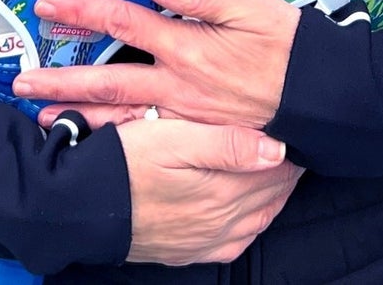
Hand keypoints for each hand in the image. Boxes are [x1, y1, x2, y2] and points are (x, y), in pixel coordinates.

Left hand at [13, 0, 300, 131]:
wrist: (322, 99)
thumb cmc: (288, 46)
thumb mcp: (249, 5)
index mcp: (186, 47)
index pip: (122, 21)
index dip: (82, 10)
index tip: (48, 4)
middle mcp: (178, 86)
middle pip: (107, 80)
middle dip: (62, 80)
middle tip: (22, 83)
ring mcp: (185, 117)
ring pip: (123, 119)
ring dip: (81, 117)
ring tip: (45, 119)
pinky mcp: (198, 137)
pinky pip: (149, 142)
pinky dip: (119, 144)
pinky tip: (98, 143)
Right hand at [118, 117, 302, 264]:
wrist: (83, 207)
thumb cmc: (124, 162)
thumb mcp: (172, 139)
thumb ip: (226, 145)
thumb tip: (277, 150)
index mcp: (221, 191)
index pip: (272, 170)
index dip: (288, 150)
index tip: (299, 130)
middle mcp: (220, 222)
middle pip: (268, 195)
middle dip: (285, 172)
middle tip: (298, 147)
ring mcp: (204, 240)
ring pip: (256, 219)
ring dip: (272, 196)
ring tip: (281, 175)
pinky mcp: (188, 251)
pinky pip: (235, 242)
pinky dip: (251, 224)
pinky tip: (250, 213)